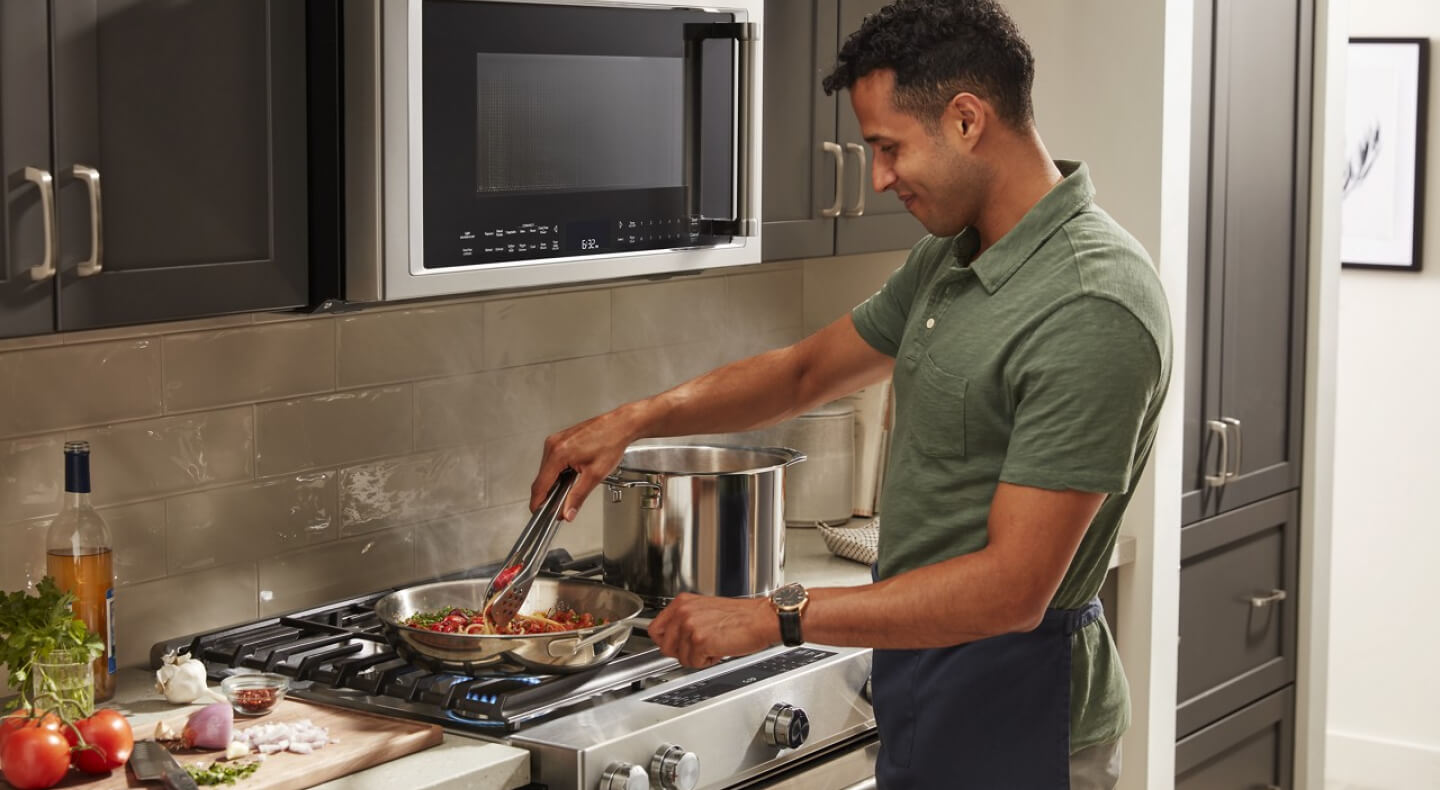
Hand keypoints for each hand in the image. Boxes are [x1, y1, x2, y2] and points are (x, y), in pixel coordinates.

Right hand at [530, 406, 640, 519]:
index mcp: (558, 453)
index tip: (539, 514)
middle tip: (561, 507)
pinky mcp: (559, 439)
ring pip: (546, 470)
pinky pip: (551, 461)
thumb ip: (578, 497)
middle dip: (548, 495)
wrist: (619, 425)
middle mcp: (553, 445)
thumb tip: (567, 513)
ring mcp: (555, 440)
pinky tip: (571, 476)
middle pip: (541, 478)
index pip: (540, 485)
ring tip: (570, 489)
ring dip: (554, 483)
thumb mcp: (595, 475)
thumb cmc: (611, 442)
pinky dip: (558, 472)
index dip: (538, 502)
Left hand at [648, 594, 779, 667]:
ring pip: (681, 658)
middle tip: (700, 647)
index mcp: (682, 602)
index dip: (666, 642)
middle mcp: (683, 612)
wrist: (760, 619)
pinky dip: (707, 661)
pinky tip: (719, 649)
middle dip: (683, 653)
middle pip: (665, 647)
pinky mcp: (699, 640)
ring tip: (714, 644)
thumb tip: (672, 638)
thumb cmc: (740, 617)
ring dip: (698, 657)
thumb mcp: (706, 610)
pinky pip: (694, 663)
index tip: (675, 646)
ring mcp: (690, 626)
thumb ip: (685, 620)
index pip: (656, 629)